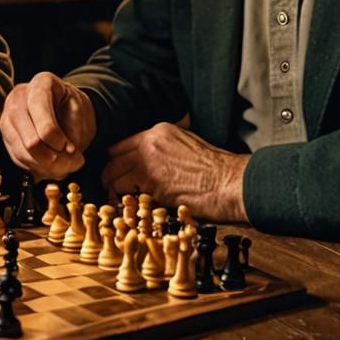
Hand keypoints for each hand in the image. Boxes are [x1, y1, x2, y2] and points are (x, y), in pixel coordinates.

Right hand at [0, 71, 95, 179]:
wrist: (61, 106)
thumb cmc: (71, 105)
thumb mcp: (81, 109)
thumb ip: (75, 129)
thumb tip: (66, 153)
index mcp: (40, 84)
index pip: (40, 112)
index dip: (55, 136)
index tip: (70, 147)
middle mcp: (17, 98)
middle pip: (30, 140)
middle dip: (54, 159)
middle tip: (74, 163)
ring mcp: (8, 119)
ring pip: (24, 155)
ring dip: (48, 167)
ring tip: (66, 166)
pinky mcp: (6, 138)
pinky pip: (20, 161)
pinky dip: (39, 168)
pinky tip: (53, 165)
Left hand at [102, 123, 248, 223]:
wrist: (230, 182)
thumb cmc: (217, 170)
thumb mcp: (188, 145)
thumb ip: (166, 148)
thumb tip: (153, 160)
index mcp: (159, 131)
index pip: (123, 144)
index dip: (117, 161)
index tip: (117, 174)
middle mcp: (150, 142)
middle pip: (113, 157)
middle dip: (110, 174)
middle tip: (112, 189)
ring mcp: (148, 160)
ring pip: (113, 173)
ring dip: (113, 188)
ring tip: (118, 201)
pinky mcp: (150, 181)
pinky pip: (123, 189)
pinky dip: (122, 200)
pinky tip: (127, 209)